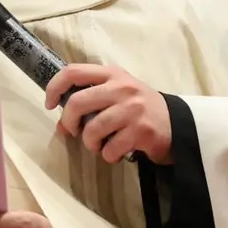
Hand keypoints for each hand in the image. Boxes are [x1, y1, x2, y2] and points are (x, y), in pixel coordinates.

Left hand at [47, 63, 171, 164]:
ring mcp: (132, 109)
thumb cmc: (139, 108)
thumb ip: (90, 103)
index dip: (54, 87)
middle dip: (69, 122)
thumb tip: (61, 125)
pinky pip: (110, 148)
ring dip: (90, 143)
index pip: (73, 72)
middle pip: (77, 103)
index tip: (50, 103)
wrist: (177, 123)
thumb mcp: (116, 96)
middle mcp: (121, 87)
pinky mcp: (141, 131)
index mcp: (112, 74)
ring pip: (92, 130)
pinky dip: (108, 155)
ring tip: (99, 145)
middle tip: (74, 132)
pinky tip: (117, 152)